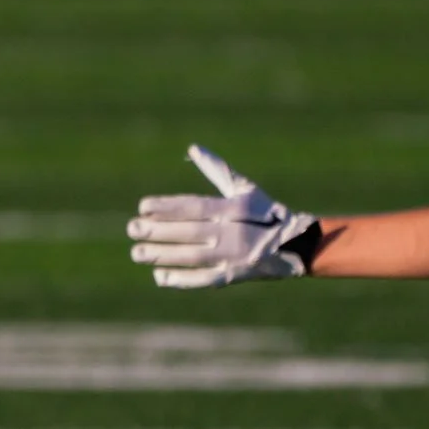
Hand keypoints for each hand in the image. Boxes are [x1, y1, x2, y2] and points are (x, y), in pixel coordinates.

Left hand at [128, 144, 317, 289]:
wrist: (297, 245)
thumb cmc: (264, 212)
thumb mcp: (244, 189)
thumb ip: (217, 170)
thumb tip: (194, 148)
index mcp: (234, 208)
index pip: (195, 206)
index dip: (168, 207)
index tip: (143, 206)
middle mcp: (234, 232)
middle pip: (189, 232)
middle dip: (158, 231)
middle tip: (132, 229)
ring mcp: (234, 256)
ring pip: (192, 257)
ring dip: (163, 255)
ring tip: (137, 253)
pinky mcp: (234, 276)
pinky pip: (204, 280)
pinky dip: (182, 279)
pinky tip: (159, 276)